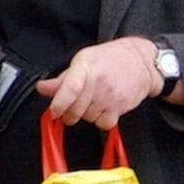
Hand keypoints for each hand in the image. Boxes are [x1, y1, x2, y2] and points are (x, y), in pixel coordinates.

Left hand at [39, 37, 164, 129]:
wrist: (141, 61)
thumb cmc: (109, 59)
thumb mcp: (83, 61)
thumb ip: (62, 79)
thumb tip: (42, 88)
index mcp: (85, 67)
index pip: (70, 89)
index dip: (59, 104)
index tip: (54, 112)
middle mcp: (99, 82)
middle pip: (75, 110)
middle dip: (68, 112)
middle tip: (71, 105)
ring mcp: (111, 96)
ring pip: (87, 118)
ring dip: (85, 114)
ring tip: (93, 100)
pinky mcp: (121, 107)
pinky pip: (103, 124)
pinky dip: (100, 120)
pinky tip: (102, 108)